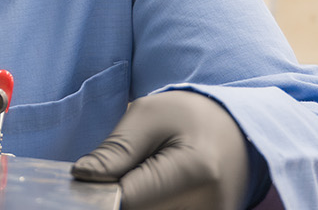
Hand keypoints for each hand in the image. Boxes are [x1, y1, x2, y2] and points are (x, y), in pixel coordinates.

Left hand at [71, 91, 251, 209]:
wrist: (236, 130)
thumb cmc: (187, 116)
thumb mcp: (146, 116)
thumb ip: (115, 150)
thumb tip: (82, 177)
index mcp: (194, 172)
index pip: (127, 198)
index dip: (101, 189)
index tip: (93, 177)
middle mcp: (209, 206)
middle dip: (119, 196)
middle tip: (127, 169)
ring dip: (138, 201)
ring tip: (147, 174)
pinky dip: (151, 205)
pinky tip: (157, 189)